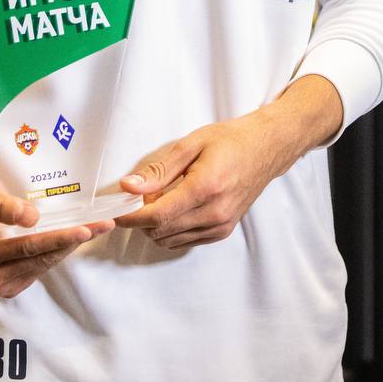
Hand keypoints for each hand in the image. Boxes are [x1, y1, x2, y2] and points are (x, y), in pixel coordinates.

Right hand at [0, 121, 111, 298]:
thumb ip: (1, 205)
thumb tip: (30, 217)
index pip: (25, 247)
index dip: (57, 238)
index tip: (83, 229)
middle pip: (38, 259)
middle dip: (71, 242)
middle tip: (101, 226)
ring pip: (42, 265)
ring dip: (68, 247)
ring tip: (95, 228)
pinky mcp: (9, 282)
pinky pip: (38, 267)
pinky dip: (57, 252)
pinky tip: (73, 236)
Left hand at [114, 76, 342, 249]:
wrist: (266, 148)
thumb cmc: (230, 140)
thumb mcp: (191, 144)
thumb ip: (160, 169)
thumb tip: (129, 186)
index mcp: (205, 188)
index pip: (158, 215)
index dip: (131, 218)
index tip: (116, 212)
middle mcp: (215, 212)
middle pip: (162, 231)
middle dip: (141, 219)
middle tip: (138, 197)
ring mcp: (221, 225)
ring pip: (171, 240)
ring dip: (156, 226)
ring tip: (158, 199)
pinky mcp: (223, 231)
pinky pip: (185, 241)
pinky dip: (172, 230)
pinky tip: (173, 209)